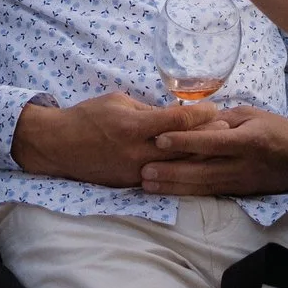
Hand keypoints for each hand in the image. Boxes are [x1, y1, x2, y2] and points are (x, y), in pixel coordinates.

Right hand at [12, 91, 218, 187]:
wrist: (58, 146)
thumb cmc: (88, 116)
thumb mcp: (119, 102)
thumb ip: (148, 109)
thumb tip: (175, 113)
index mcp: (134, 126)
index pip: (177, 122)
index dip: (200, 115)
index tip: (215, 109)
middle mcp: (137, 152)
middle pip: (183, 148)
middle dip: (208, 138)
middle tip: (229, 129)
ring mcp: (134, 172)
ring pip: (177, 168)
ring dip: (199, 158)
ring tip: (219, 149)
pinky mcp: (130, 185)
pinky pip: (162, 178)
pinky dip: (179, 171)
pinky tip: (194, 166)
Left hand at [140, 108, 287, 197]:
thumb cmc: (275, 129)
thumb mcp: (250, 115)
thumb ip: (222, 120)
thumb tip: (192, 121)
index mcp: (248, 140)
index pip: (212, 142)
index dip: (185, 141)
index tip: (159, 138)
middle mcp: (243, 164)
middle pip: (202, 170)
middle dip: (171, 171)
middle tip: (143, 170)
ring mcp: (241, 182)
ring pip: (203, 186)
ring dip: (174, 186)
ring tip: (147, 185)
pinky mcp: (240, 193)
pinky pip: (210, 193)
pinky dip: (187, 193)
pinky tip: (169, 192)